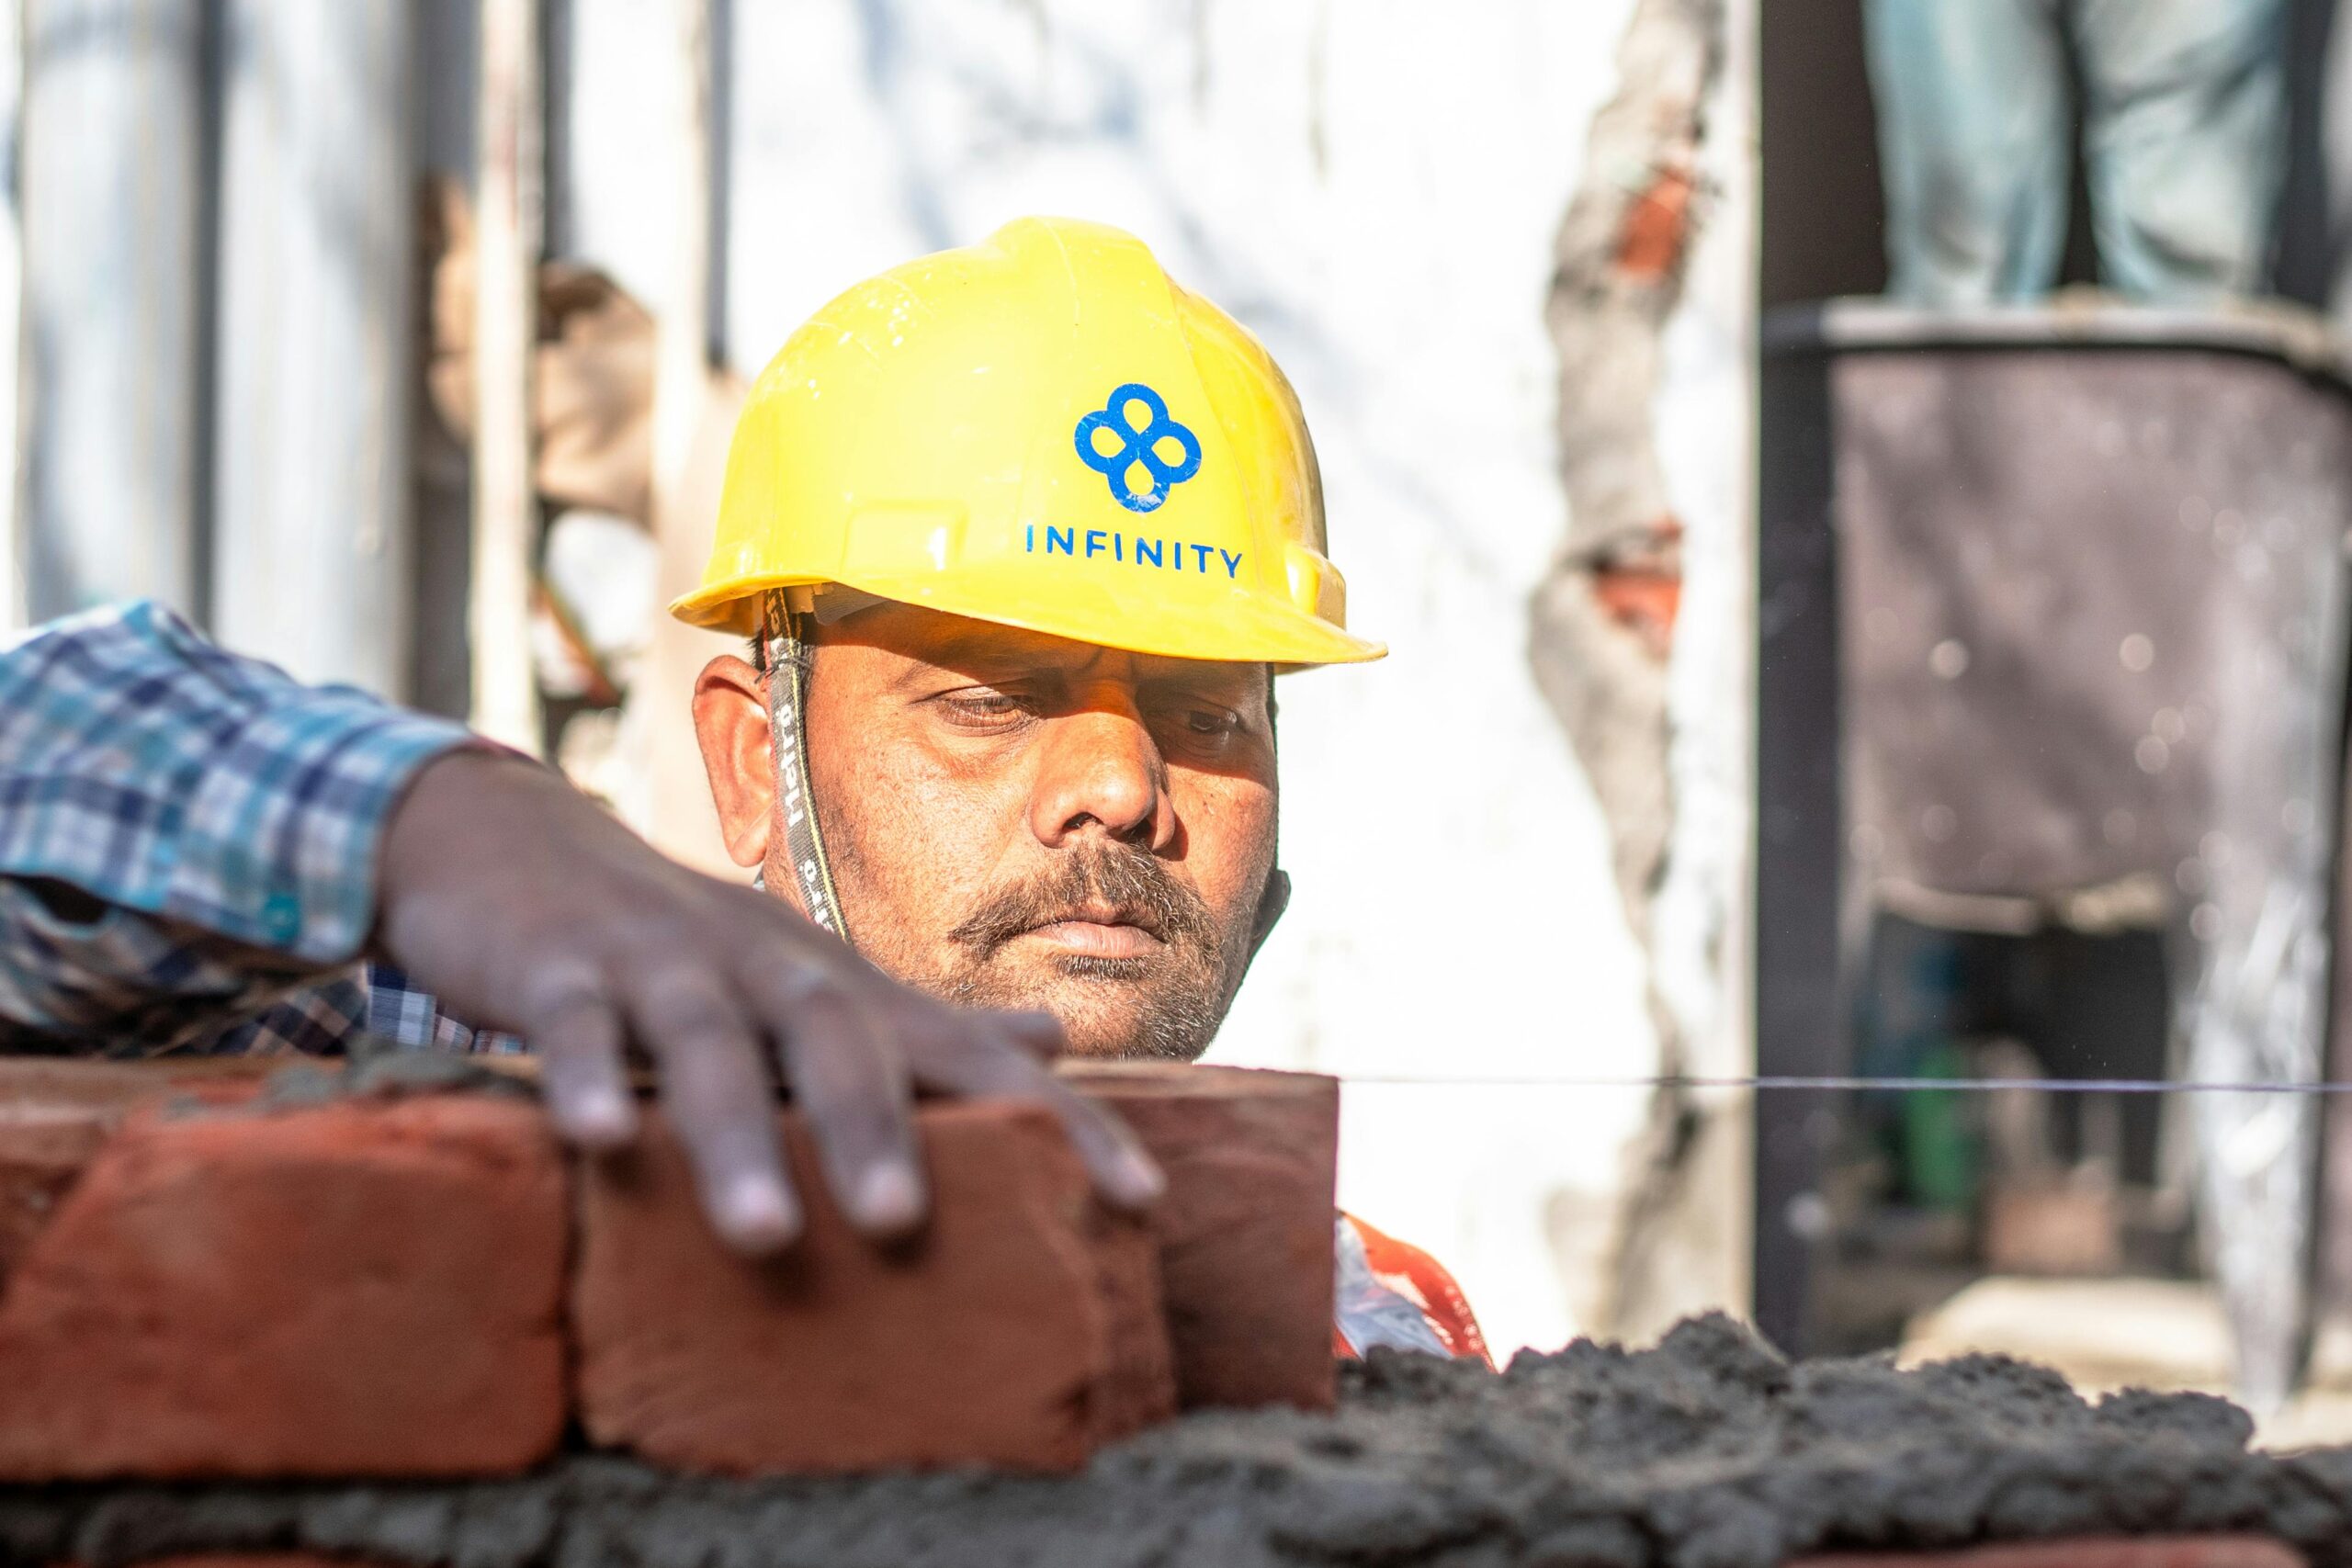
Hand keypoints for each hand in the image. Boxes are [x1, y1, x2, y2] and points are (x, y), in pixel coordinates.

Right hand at [373, 749, 1162, 1250]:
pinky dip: (586, 1075)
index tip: (1140, 1201)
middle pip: (839, 1041)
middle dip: (875, 1131)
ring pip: (710, 1043)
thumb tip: (1051, 1040)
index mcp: (845, 991)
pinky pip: (579, 1022)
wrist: (526, 846)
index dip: (1062, 1122)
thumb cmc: (696, 950)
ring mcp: (667, 964)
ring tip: (764, 1234)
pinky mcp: (562, 968)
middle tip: (903, 1226)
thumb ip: (927, 1027)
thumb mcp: (817, 984)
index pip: (973, 1059)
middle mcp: (773, 970)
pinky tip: (596, 1141)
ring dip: (737, 1135)